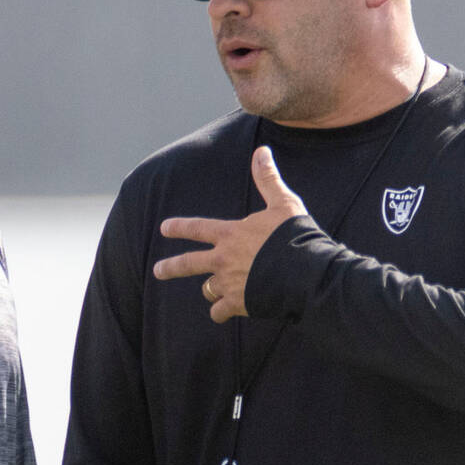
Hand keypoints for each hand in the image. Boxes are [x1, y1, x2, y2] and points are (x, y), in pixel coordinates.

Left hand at [152, 146, 307, 322]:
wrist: (306, 273)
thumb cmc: (295, 236)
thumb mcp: (283, 204)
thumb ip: (267, 180)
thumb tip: (262, 151)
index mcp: (230, 234)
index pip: (197, 228)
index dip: (179, 227)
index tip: (164, 229)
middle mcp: (223, 259)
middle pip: (188, 264)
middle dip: (170, 267)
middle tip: (157, 271)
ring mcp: (229, 283)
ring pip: (207, 289)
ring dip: (210, 289)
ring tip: (213, 291)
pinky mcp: (239, 304)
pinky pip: (220, 312)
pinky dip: (221, 312)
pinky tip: (224, 313)